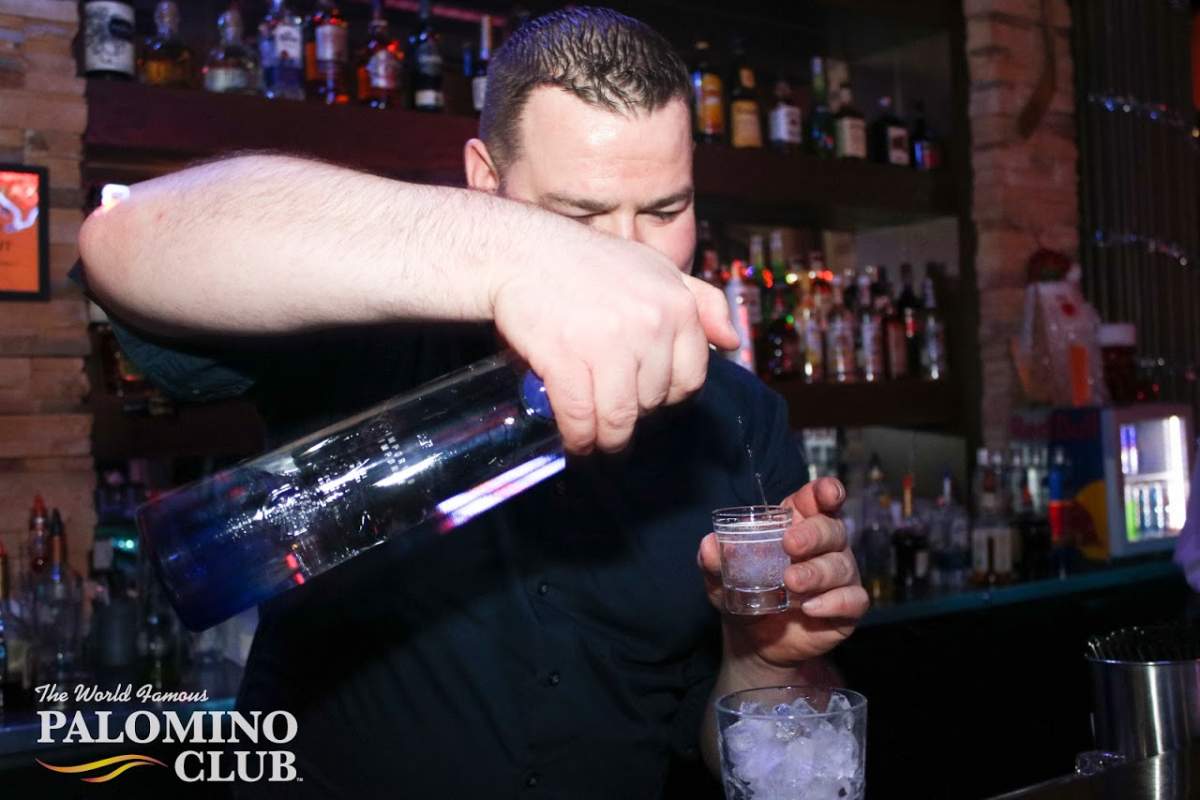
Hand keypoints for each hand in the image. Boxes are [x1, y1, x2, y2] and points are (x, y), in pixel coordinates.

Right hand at [491, 230, 738, 454]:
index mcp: (676, 305)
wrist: (524, 252)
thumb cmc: (589, 262)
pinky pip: (581, 416)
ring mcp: (607, 342)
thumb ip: (701, 301)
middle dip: (633, 414)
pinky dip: (579, 438)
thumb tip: (733, 342)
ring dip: (607, 439)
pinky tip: (575, 441)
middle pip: (653, 402)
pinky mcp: (565, 356)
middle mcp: (649, 324)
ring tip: (596, 441)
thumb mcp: (656, 268)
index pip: (690, 380)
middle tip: (612, 411)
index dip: (666, 397)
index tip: (645, 400)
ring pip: (620, 417)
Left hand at [697, 477, 868, 667]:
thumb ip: (715, 562)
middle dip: (813, 534)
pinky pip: (854, 599)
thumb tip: (708, 545)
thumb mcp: (722, 578)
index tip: (826, 493)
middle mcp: (826, 545)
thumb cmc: (745, 594)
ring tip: (791, 583)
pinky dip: (833, 602)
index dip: (827, 492)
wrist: (753, 640)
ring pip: (842, 565)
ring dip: (817, 572)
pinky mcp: (848, 605)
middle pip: (832, 528)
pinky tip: (809, 608)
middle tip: (790, 545)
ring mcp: (840, 574)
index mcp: (798, 524)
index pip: (819, 499)